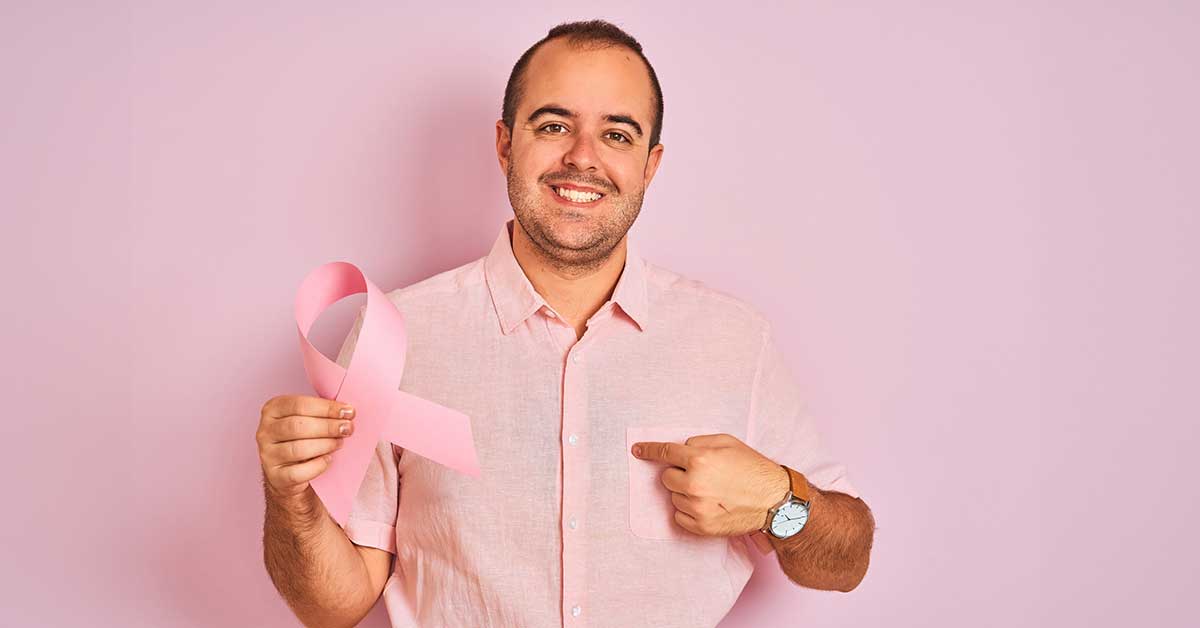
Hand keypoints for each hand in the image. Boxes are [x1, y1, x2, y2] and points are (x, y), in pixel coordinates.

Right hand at [256, 394, 355, 499]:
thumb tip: (347, 411)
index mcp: (273, 410)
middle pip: (298, 426)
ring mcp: (267, 455)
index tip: (348, 412)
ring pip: (298, 449)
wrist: (290, 474)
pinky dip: (317, 466)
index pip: (299, 404)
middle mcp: (265, 431)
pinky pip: (298, 472)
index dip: (326, 408)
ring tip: (339, 443)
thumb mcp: (308, 420)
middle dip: (328, 426)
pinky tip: (327, 460)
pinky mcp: (275, 477)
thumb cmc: (302, 440)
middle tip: (347, 428)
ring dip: (325, 445)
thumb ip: (322, 413)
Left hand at [631, 433, 789, 536]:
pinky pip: (679, 516)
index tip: (636, 450)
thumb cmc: (753, 467)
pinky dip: (688, 510)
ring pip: (673, 497)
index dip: (648, 450)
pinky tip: (708, 505)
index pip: (664, 452)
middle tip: (701, 475)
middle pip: (666, 477)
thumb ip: (699, 442)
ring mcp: (697, 508)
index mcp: (699, 459)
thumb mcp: (728, 442)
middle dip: (678, 473)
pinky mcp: (702, 527)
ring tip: (711, 491)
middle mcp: (694, 484)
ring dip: (685, 492)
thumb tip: (680, 448)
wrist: (775, 500)